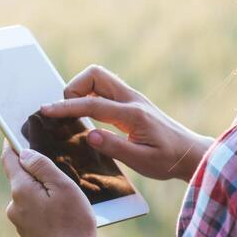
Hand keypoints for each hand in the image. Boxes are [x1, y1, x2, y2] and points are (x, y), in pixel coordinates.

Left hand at [2, 142, 99, 236]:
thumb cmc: (73, 222)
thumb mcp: (62, 186)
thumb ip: (41, 165)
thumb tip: (22, 153)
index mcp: (20, 190)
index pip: (9, 159)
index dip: (11, 143)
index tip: (12, 131)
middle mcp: (14, 205)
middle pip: (20, 177)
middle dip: (34, 169)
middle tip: (55, 164)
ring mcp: (19, 222)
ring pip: (29, 194)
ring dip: (42, 190)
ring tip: (66, 196)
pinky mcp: (27, 233)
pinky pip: (33, 210)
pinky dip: (44, 206)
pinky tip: (62, 213)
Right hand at [40, 65, 213, 181]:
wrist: (190, 153)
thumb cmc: (168, 160)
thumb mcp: (143, 162)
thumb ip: (115, 148)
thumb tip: (90, 135)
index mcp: (133, 114)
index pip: (93, 104)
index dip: (67, 107)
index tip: (46, 110)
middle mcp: (131, 99)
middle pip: (95, 75)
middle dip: (74, 88)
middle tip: (66, 112)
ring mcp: (131, 98)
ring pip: (98, 78)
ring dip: (81, 90)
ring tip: (74, 114)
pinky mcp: (130, 102)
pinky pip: (103, 90)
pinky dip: (89, 96)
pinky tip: (85, 115)